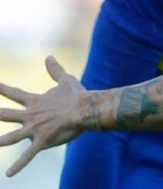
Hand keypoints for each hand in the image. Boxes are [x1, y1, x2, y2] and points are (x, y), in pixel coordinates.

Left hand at [0, 56, 84, 176]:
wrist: (85, 110)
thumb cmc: (77, 95)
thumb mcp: (66, 80)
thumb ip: (55, 70)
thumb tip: (49, 57)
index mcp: (35, 102)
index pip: (14, 93)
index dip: (1, 88)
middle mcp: (30, 116)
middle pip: (5, 115)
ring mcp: (34, 130)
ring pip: (10, 137)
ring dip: (0, 141)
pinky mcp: (42, 141)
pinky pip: (28, 155)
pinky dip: (18, 165)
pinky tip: (8, 174)